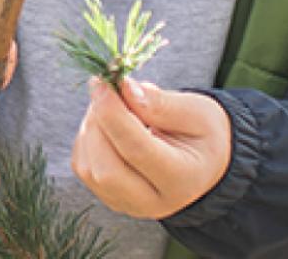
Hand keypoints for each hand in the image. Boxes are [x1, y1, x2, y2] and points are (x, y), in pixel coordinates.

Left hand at [71, 78, 231, 218]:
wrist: (205, 163)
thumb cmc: (203, 134)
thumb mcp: (196, 112)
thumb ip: (160, 104)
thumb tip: (124, 89)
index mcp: (182, 180)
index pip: (137, 151)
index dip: (113, 114)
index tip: (103, 83)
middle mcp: (153, 202)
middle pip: (106, 171)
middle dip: (98, 124)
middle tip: (107, 91)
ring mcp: (128, 205)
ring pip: (89, 170)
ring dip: (90, 129)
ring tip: (112, 105)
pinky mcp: (109, 197)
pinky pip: (83, 167)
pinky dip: (87, 138)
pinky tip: (106, 123)